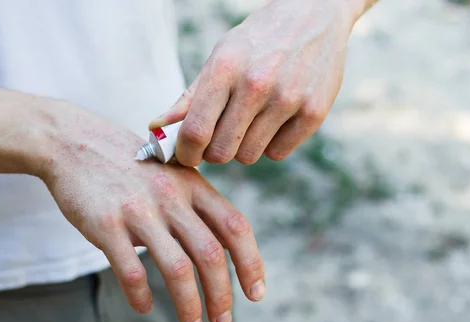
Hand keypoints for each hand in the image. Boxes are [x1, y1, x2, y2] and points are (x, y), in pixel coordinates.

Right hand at [39, 101, 264, 321]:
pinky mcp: (106, 225)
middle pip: (211, 255)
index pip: (235, 227)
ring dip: (189, 306)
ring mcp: (139, 211)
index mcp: (194, 187)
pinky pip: (130, 271)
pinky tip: (145, 308)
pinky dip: (141, 296)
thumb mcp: (176, 176)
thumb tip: (226, 252)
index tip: (256, 293)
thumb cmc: (135, 168)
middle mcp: (172, 199)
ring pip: (176, 268)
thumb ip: (200, 209)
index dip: (251, 262)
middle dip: (222, 295)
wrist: (78, 143)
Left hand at [149, 0, 359, 165]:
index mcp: (225, 69)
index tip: (188, 155)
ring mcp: (288, 100)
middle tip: (220, 137)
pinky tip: (275, 121)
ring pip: (249, 156)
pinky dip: (272, 144)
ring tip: (251, 122)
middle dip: (215, 152)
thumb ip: (189, 97)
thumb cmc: (258, 41)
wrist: (313, 17)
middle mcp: (257, 85)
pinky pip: (277, 153)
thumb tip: (155, 128)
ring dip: (244, 147)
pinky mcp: (313, 113)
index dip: (186, 153)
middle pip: (222, 152)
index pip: (196, 131)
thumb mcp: (220, 58)